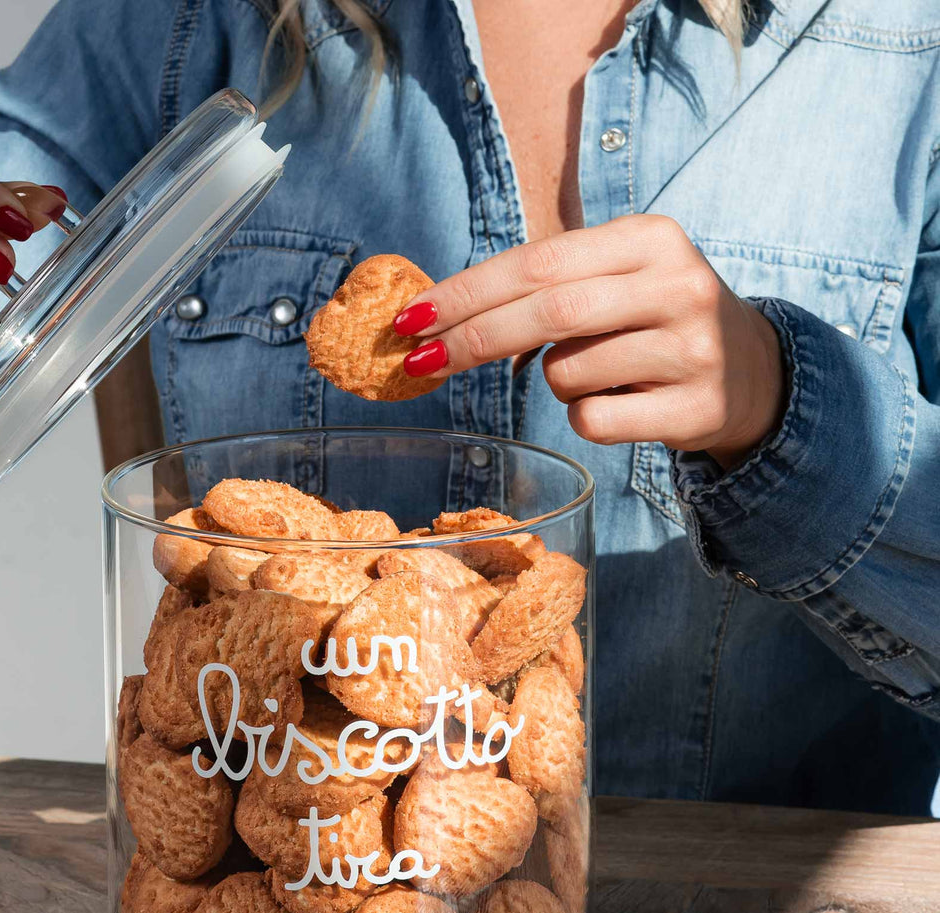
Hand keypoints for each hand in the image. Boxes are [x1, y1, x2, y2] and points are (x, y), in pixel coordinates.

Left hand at [393, 214, 786, 468]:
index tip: (411, 318)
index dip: (468, 292)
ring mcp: (691, 349)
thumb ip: (546, 283)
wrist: (755, 373)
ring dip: (553, 381)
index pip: (539, 261)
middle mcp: (676, 285)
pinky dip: (582, 417)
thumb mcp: (616, 277)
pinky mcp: (694, 408)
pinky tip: (621, 401)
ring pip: (567, 374)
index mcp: (650, 238)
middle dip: (473, 339)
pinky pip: (593, 421)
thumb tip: (440, 316)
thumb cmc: (655, 320)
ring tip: (597, 370)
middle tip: (421, 361)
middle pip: (548, 313)